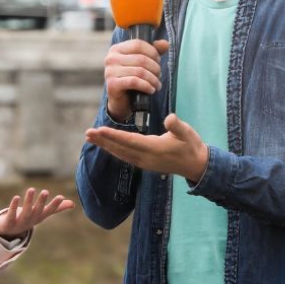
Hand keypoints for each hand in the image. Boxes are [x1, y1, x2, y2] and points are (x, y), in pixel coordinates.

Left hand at [0, 188, 74, 239]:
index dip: (55, 204)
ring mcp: (20, 222)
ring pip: (25, 211)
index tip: (60, 196)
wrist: (9, 232)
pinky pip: (12, 214)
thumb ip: (56, 208)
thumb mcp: (43, 213)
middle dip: (41, 202)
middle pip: (37, 210)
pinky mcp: (9, 222)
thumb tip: (73, 204)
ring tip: (31, 189)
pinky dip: (14, 206)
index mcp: (40, 216)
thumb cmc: (29, 218)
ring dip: (28, 201)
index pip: (49, 210)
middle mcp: (31, 219)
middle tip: (45, 191)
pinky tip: (16, 197)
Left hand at [84, 113, 208, 181]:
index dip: (113, 135)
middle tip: (88, 133)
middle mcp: (146, 158)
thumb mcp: (187, 133)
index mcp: (154, 148)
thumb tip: (170, 118)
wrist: (196, 165)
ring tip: (91, 138)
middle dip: (103, 141)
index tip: (99, 130)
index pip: (129, 140)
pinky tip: (107, 146)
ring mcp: (144, 163)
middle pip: (120, 148)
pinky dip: (114, 150)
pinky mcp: (145, 164)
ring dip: (105, 146)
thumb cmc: (191, 146)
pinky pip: (125, 157)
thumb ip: (177, 126)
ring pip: (120, 154)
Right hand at [105, 38, 169, 120]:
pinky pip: (135, 82)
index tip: (158, 60)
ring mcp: (110, 71)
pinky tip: (151, 90)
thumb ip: (153, 52)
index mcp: (117, 49)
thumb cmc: (132, 79)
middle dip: (155, 68)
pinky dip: (146, 86)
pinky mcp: (112, 84)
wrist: (121, 102)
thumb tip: (165, 43)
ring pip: (140, 71)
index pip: (138, 44)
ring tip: (157, 85)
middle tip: (159, 76)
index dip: (152, 52)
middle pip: (141, 58)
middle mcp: (111, 58)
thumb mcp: (143, 63)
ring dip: (153, 79)